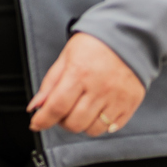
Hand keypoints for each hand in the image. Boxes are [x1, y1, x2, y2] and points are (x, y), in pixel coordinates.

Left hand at [28, 32, 145, 135]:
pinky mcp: (130, 104)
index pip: (57, 106)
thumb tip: (35, 106)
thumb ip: (50, 84)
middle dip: (62, 121)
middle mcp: (99, 88)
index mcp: (79, 73)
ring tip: (81, 110)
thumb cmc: (94, 45)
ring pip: (92, 129)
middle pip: (74, 123)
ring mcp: (116, 98)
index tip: (37, 123)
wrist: (126, 37)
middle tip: (62, 111)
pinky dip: (101, 124)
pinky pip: (112, 127)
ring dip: (81, 125)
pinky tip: (97, 111)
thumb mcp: (66, 57)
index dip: (43, 120)